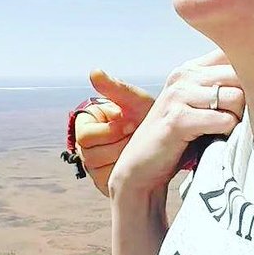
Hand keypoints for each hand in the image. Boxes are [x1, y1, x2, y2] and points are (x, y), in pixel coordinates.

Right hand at [75, 70, 156, 195]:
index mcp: (87, 126)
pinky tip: (139, 160)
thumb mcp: (136, 103)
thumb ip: (116, 88)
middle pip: (90, 153)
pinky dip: (126, 170)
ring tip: (139, 146)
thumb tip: (94, 72)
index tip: (130, 123)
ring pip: (98, 168)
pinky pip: (107, 181)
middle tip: (138, 136)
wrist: (168, 143)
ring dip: (124, 156)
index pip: (85, 135)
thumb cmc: (149, 118)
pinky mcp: (103, 182)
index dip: (111, 130)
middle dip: (120, 143)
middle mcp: (86, 147)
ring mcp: (93, 166)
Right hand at [108, 50, 244, 199]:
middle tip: (240, 120)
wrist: (142, 167)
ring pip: (236, 97)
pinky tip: (217, 140)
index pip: (233, 51)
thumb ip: (222, 87)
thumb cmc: (181, 138)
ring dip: (238, 119)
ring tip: (227, 131)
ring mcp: (179, 95)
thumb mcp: (199, 104)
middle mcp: (184, 75)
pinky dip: (228, 133)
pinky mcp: (178, 119)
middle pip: (241, 73)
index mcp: (191, 67)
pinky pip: (224, 120)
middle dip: (249, 99)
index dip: (252, 71)